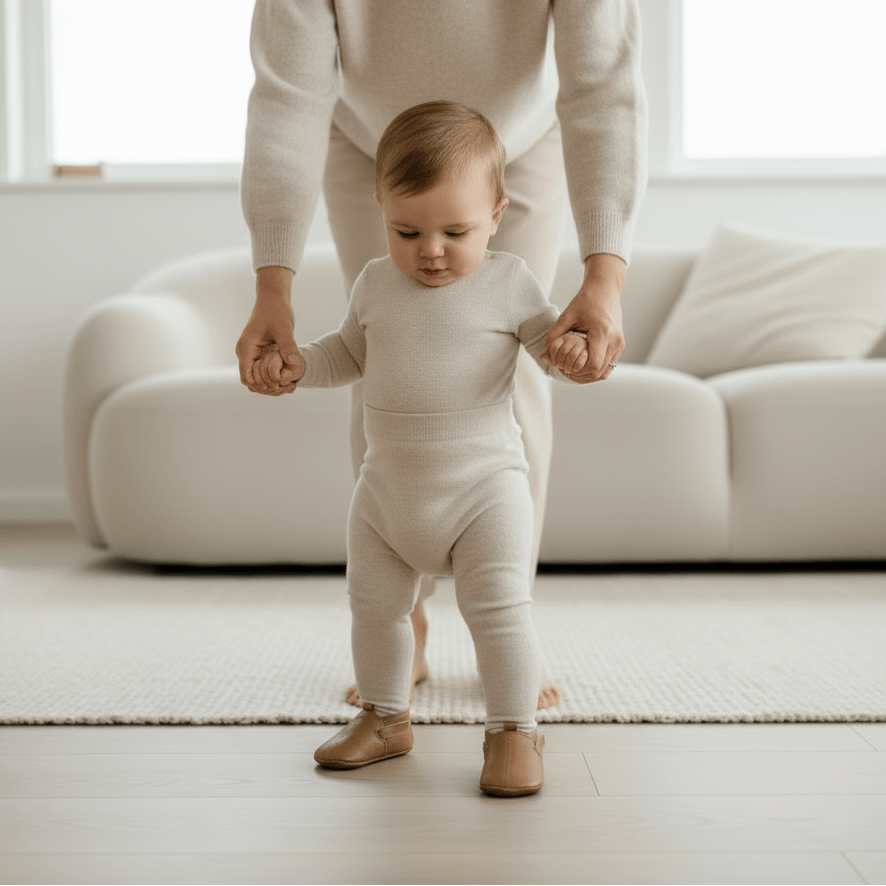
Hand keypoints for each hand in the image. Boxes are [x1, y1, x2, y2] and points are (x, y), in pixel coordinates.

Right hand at [236, 266, 301, 394]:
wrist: (273, 299)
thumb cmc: (276, 310)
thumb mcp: (284, 328)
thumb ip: (288, 346)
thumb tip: (295, 364)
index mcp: (246, 348)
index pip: (247, 377)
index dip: (263, 384)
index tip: (281, 382)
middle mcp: (246, 354)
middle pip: (252, 382)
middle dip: (270, 387)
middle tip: (290, 386)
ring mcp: (252, 355)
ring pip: (258, 380)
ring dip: (273, 384)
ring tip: (292, 384)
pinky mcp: (259, 355)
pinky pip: (264, 372)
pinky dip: (275, 378)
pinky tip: (291, 378)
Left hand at [540, 253, 625, 383]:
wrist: (605, 289)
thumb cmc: (585, 300)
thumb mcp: (566, 316)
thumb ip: (554, 336)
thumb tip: (542, 356)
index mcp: (603, 333)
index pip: (592, 365)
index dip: (577, 370)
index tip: (564, 365)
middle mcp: (615, 341)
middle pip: (598, 372)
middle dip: (580, 374)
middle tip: (565, 369)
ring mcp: (620, 344)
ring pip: (605, 373)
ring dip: (588, 374)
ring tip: (573, 368)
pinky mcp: (620, 345)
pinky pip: (609, 367)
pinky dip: (595, 370)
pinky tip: (581, 364)